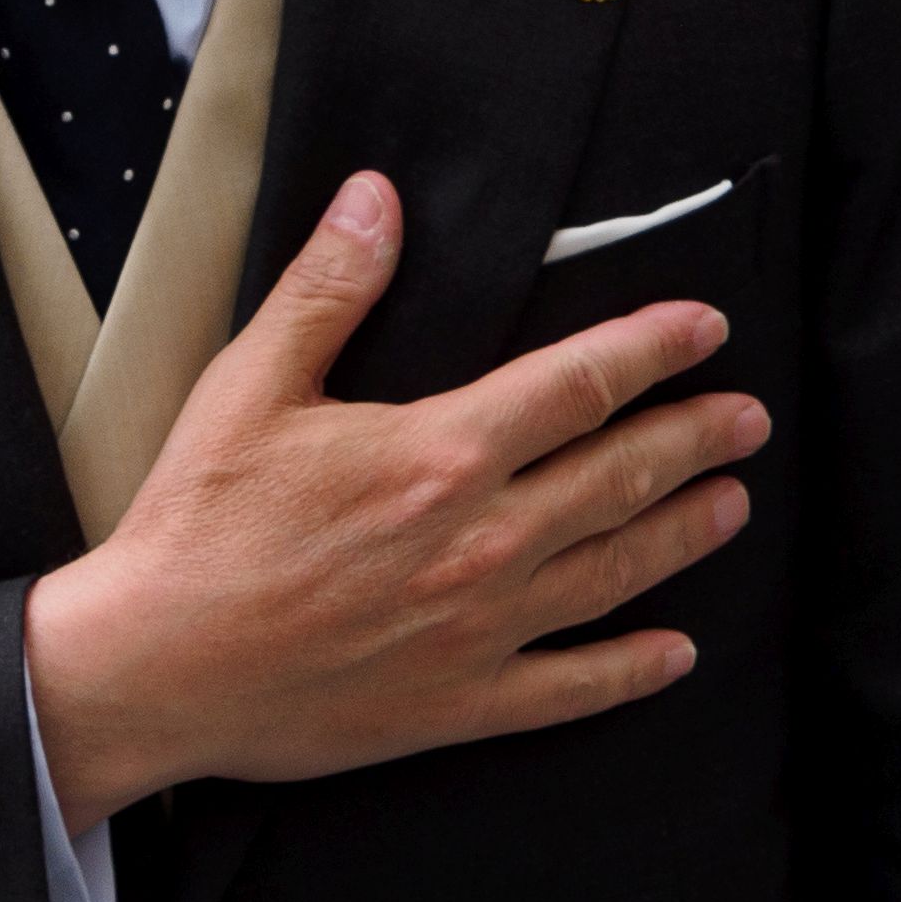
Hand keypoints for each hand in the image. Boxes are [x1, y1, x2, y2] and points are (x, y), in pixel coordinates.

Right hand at [20, 171, 751, 831]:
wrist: (154, 667)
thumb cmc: (197, 524)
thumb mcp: (250, 384)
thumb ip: (328, 288)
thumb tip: (379, 198)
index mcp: (440, 452)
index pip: (578, 385)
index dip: (652, 349)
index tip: (705, 329)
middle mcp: (481, 540)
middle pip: (620, 476)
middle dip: (694, 438)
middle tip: (747, 418)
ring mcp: (479, 629)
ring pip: (615, 572)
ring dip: (684, 534)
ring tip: (732, 505)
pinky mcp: (458, 702)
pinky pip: (570, 687)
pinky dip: (631, 670)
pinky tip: (674, 654)